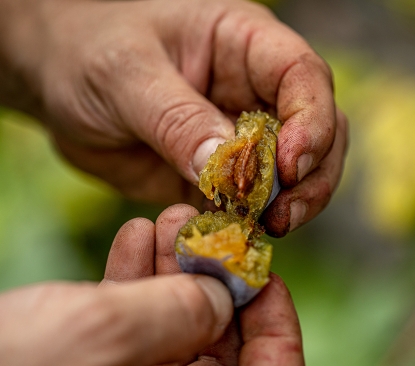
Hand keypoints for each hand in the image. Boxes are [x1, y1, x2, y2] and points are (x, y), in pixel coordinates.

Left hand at [0, 0, 346, 232]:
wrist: (60, 80)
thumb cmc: (89, 50)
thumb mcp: (126, 74)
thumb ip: (177, 120)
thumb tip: (226, 169)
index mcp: (242, 44)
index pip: (304, 77)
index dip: (312, 123)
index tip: (290, 168)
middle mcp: (252, 91)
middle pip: (318, 131)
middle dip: (311, 177)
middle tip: (284, 216)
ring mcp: (237, 137)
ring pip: (291, 174)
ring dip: (289, 205)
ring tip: (266, 229)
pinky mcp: (215, 175)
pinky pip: (248, 202)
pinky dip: (250, 222)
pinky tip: (235, 236)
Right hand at [0, 204, 305, 365]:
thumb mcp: (98, 336)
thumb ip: (177, 313)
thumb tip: (222, 295)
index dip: (279, 331)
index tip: (262, 274)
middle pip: (225, 356)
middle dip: (216, 284)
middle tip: (206, 230)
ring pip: (179, 337)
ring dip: (175, 275)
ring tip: (169, 222)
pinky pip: (137, 336)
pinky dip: (138, 287)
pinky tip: (134, 241)